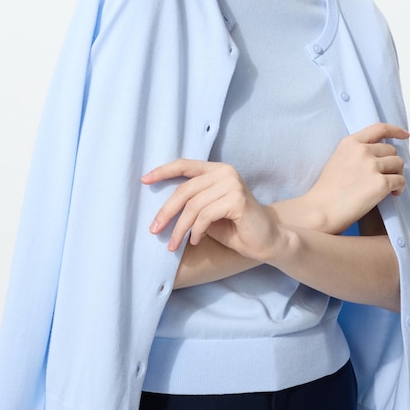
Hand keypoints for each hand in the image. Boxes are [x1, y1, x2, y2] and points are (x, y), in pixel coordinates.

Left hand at [141, 161, 277, 258]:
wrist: (266, 240)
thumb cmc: (234, 227)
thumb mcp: (207, 212)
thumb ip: (191, 203)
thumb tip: (161, 210)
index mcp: (216, 170)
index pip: (184, 165)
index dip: (163, 171)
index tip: (144, 180)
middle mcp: (224, 172)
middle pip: (185, 189)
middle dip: (166, 212)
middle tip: (154, 229)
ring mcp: (232, 184)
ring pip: (193, 206)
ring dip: (180, 228)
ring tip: (174, 244)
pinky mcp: (237, 199)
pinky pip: (206, 216)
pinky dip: (197, 231)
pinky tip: (196, 241)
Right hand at [293, 122, 407, 234]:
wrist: (322, 210)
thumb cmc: (328, 190)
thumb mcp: (338, 159)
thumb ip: (356, 152)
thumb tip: (381, 154)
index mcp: (350, 143)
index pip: (379, 129)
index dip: (395, 131)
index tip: (405, 135)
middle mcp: (362, 151)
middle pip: (392, 150)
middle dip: (392, 163)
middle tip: (387, 176)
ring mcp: (372, 166)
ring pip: (399, 164)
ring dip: (397, 175)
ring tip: (389, 187)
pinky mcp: (380, 183)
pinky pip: (400, 181)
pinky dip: (399, 188)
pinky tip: (392, 195)